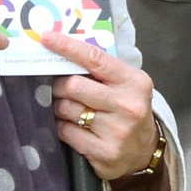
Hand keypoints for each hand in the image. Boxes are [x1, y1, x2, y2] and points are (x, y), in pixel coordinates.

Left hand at [35, 33, 163, 184]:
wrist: (145, 150)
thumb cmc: (128, 109)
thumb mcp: (124, 85)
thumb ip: (100, 70)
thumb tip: (60, 53)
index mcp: (134, 81)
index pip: (95, 58)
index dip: (67, 47)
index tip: (46, 38)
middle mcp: (128, 105)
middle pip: (74, 86)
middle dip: (58, 85)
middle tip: (55, 87)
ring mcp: (117, 131)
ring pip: (66, 109)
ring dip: (58, 106)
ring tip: (64, 107)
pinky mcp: (104, 152)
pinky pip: (66, 132)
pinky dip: (61, 126)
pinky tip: (69, 125)